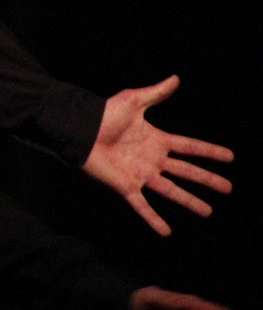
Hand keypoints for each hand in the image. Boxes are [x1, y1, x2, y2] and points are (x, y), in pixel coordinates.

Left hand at [83, 75, 233, 235]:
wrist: (80, 130)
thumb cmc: (103, 115)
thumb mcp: (133, 101)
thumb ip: (155, 93)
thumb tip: (175, 77)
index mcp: (156, 139)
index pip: (189, 146)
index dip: (209, 151)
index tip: (230, 157)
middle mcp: (152, 159)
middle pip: (186, 171)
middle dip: (207, 180)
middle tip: (228, 189)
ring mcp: (140, 174)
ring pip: (171, 191)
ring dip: (189, 201)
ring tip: (208, 212)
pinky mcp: (125, 186)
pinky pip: (142, 206)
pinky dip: (154, 219)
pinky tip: (166, 232)